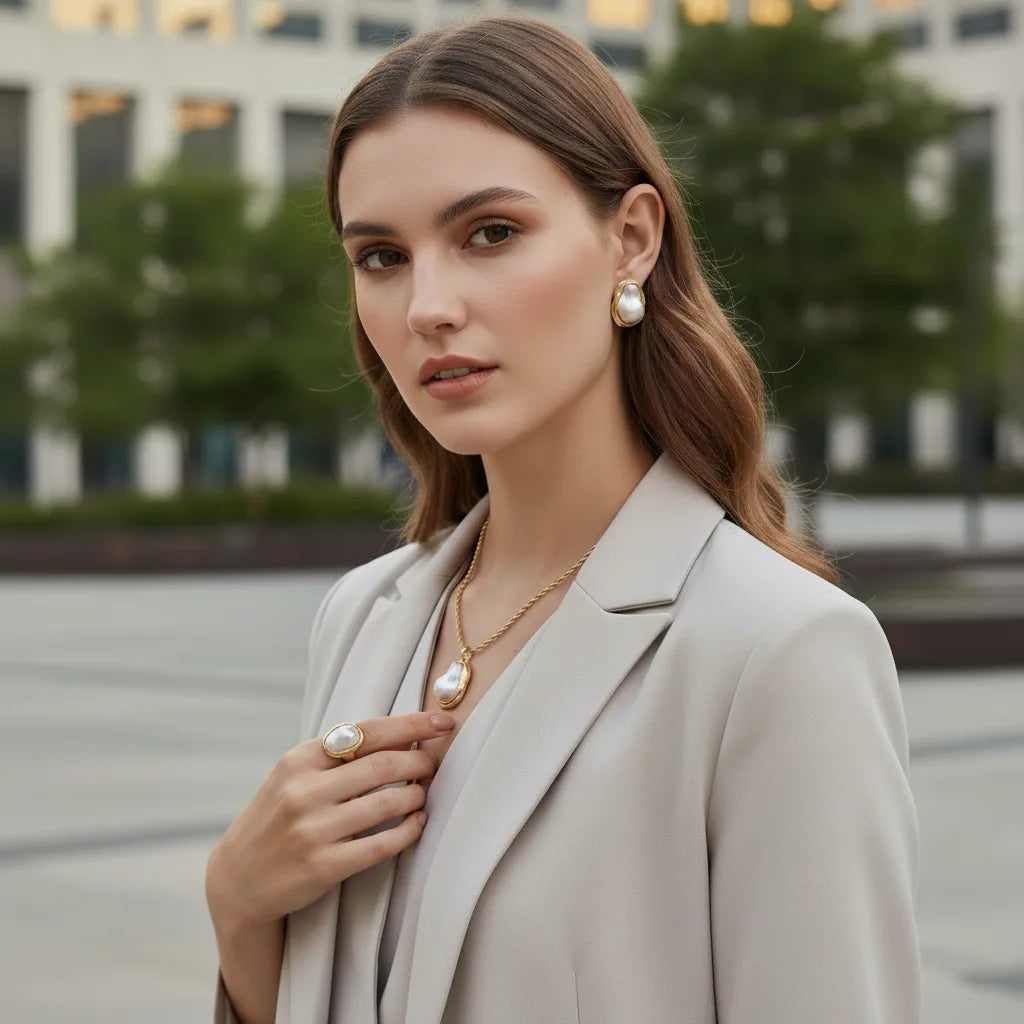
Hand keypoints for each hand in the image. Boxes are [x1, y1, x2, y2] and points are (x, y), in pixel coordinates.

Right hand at [205, 710, 455, 930]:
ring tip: (421, 793)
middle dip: (420, 761)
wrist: (238, 879)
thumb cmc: (278, 816)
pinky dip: (409, 830)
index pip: (367, 731)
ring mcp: (314, 830)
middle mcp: (305, 791)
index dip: (412, 725)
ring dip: (416, 795)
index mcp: (299, 760)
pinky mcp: (324, 866)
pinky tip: (417, 824)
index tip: (442, 722)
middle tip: (433, 764)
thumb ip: (337, 755)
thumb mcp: (294, 775)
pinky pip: (383, 843)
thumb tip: (402, 736)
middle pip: (384, 765)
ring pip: (388, 802)